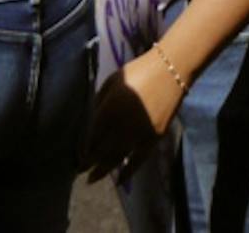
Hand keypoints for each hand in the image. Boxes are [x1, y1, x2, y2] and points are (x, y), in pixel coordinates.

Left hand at [78, 50, 181, 182]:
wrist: (172, 69)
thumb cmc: (139, 71)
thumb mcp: (112, 81)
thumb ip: (99, 102)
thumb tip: (90, 122)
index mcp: (109, 108)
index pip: (91, 137)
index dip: (82, 150)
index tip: (76, 157)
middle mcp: (122, 125)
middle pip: (101, 151)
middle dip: (89, 163)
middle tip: (79, 171)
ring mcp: (140, 133)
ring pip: (117, 158)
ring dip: (103, 170)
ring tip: (92, 179)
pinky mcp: (154, 137)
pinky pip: (139, 160)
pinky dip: (128, 171)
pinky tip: (119, 180)